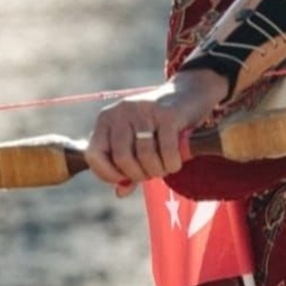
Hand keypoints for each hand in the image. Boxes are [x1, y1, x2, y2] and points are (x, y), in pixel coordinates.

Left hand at [83, 69, 229, 195]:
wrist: (190, 93)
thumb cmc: (159, 123)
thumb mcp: (138, 141)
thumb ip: (127, 166)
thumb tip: (120, 193)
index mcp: (106, 119)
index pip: (94, 155)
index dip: (107, 174)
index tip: (125, 178)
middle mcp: (122, 111)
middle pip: (122, 157)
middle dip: (138, 174)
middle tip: (151, 174)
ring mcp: (145, 110)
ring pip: (145, 155)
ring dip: (157, 170)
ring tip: (164, 168)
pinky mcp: (168, 113)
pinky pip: (167, 149)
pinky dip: (171, 163)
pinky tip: (175, 163)